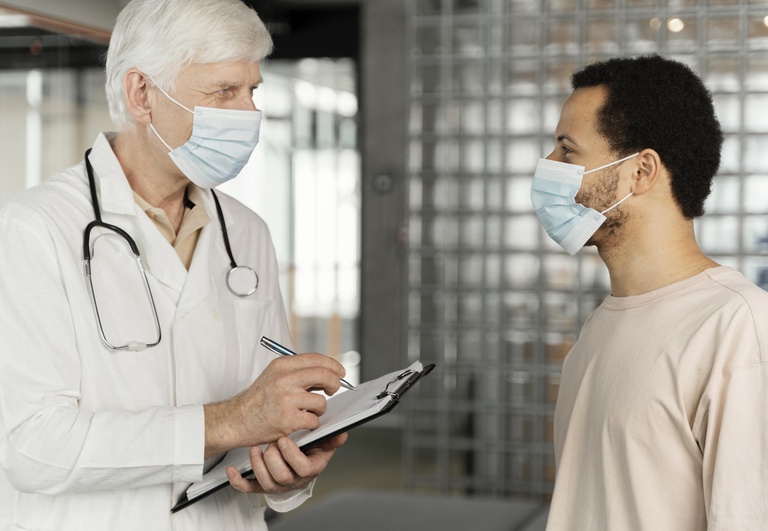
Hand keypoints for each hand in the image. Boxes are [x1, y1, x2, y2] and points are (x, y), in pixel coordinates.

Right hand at [204, 353, 346, 456]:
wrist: (236, 420)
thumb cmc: (258, 400)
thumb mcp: (274, 376)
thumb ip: (298, 372)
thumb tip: (327, 371)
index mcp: (282, 365)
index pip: (316, 359)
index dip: (333, 365)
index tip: (340, 372)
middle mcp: (284, 379)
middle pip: (324, 375)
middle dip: (335, 383)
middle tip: (334, 389)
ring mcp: (286, 399)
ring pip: (321, 401)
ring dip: (320, 408)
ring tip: (309, 410)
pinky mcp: (288, 419)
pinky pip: (314, 419)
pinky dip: (312, 422)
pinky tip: (302, 421)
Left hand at [226, 433, 347, 493]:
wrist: (300, 460)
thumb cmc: (311, 450)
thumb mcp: (324, 443)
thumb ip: (332, 438)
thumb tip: (341, 433)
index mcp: (309, 469)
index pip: (302, 468)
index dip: (292, 455)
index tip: (284, 440)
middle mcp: (293, 479)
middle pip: (281, 476)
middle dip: (273, 458)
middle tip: (271, 442)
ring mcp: (277, 484)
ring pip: (266, 482)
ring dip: (258, 465)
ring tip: (256, 449)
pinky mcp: (262, 485)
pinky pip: (249, 488)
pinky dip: (238, 481)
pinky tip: (232, 470)